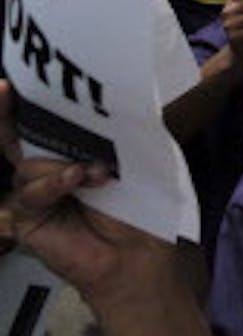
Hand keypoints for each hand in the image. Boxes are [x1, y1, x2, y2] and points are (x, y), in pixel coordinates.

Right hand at [0, 81, 173, 310]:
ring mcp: (31, 192)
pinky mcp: (26, 218)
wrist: (136, 253)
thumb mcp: (127, 161)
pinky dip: (53, 184)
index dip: (19, 102)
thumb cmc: (136, 206)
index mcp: (65, 151)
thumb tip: (116, 98)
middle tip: (5, 89)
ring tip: (98, 173)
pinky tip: (75, 180)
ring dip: (63, 164)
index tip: (9, 82)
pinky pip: (30, 193)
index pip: (38, 121)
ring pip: (28, 163)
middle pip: (14, 137)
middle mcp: (43, 169)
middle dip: (5, 113)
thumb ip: (109, 135)